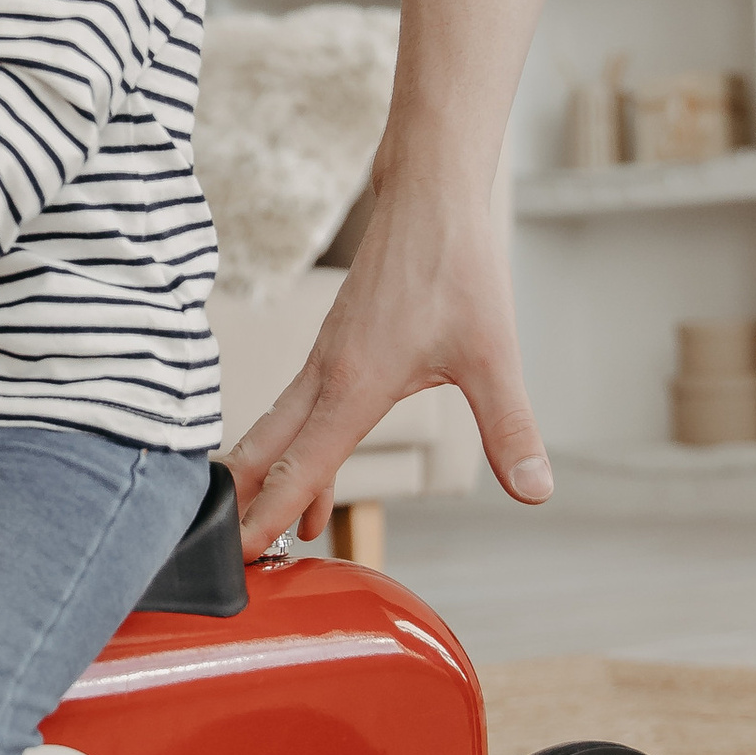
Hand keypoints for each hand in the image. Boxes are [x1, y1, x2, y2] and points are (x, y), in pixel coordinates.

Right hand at [227, 179, 549, 551]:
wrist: (429, 196)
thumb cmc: (457, 267)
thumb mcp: (495, 354)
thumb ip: (509, 427)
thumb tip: (535, 489)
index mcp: (355, 385)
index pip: (302, 467)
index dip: (269, 516)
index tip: (241, 558)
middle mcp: (326, 374)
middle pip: (268, 452)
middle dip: (244, 506)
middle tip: (220, 558)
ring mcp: (324, 358)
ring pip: (278, 429)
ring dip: (263, 478)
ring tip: (256, 530)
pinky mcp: (334, 345)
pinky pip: (296, 409)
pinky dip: (287, 448)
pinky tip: (307, 469)